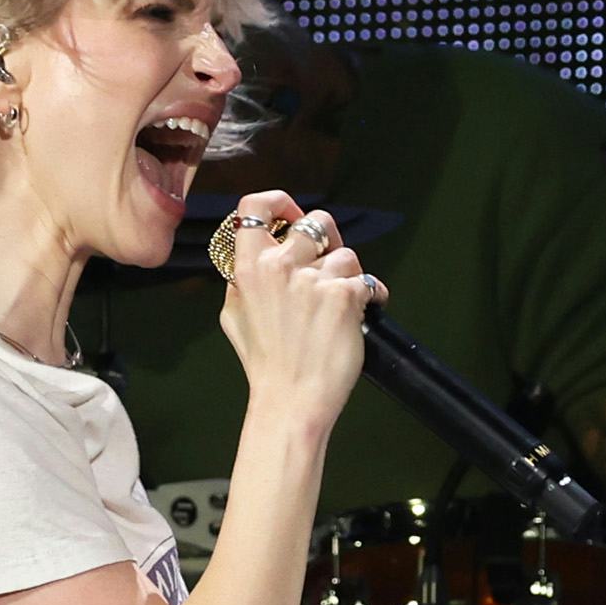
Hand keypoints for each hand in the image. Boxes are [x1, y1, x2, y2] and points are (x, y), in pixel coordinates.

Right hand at [213, 190, 381, 430]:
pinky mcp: (345, 296)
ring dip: (348, 277)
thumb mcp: (234, 317)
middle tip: (328, 267)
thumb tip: (253, 256)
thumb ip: (241, 280)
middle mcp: (280, 266)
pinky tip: (361, 316)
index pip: (255, 206)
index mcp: (249, 268)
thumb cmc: (265, 364)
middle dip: (328, 241)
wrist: (291, 401)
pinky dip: (371, 297)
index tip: (290, 216)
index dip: (280, 203)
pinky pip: (368, 281)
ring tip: (339, 307)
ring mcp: (314, 280)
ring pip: (346, 255)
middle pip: (316, 222)